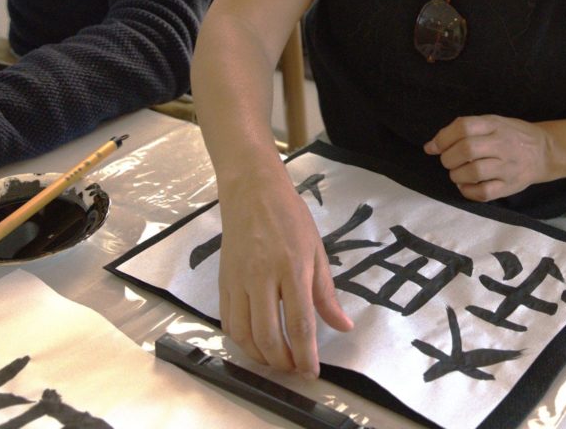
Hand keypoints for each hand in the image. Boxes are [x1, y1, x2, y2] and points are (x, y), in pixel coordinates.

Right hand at [218, 174, 352, 377]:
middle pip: (268, 335)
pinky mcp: (223, 282)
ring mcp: (238, 281)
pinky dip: (241, 341)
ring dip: (260, 357)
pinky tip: (255, 344)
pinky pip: (228, 322)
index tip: (312, 372)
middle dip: (282, 362)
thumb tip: (343, 326)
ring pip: (243, 334)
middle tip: (294, 369)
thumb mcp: (317, 251)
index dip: (305, 354)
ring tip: (277, 361)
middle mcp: (261, 277)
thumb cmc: (290, 218)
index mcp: (292, 268)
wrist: (252, 192)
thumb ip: (326, 294)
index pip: (299, 322)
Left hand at [424, 114, 550, 201]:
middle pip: (466, 150)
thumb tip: (431, 146)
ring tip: (457, 173)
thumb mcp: (493, 122)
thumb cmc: (511, 135)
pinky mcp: (510, 187)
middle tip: (448, 161)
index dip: (442, 138)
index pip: (464, 127)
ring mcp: (507, 167)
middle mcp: (502, 144)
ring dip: (456, 175)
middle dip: (448, 158)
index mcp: (495, 125)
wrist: (544, 152)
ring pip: (474, 173)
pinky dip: (468, 191)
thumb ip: (464, 129)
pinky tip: (466, 185)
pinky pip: (484, 193)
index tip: (433, 147)